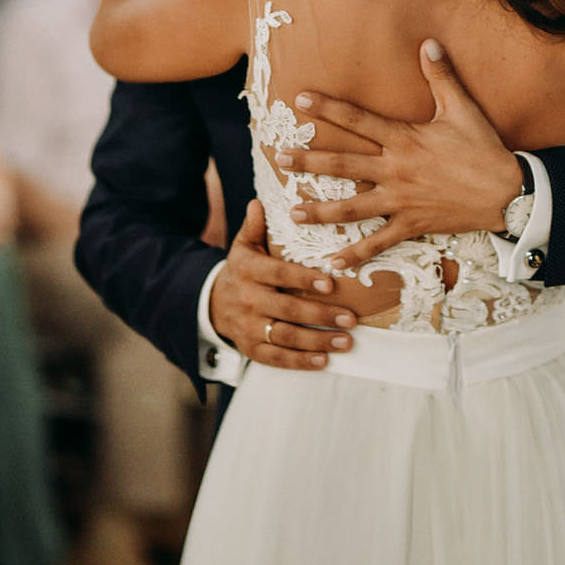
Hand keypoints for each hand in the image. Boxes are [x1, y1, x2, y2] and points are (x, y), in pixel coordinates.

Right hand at [208, 199, 355, 368]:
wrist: (213, 303)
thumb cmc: (242, 269)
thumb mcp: (243, 245)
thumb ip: (254, 227)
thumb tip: (259, 202)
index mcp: (248, 269)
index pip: (279, 274)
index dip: (304, 279)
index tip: (331, 284)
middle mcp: (248, 299)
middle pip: (287, 309)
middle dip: (321, 315)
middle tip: (351, 318)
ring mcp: (248, 327)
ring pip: (286, 336)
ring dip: (318, 341)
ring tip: (346, 341)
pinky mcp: (251, 348)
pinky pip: (277, 358)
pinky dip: (300, 362)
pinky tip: (323, 361)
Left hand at [276, 40, 524, 267]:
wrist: (507, 194)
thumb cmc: (483, 149)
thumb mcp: (463, 108)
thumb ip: (441, 76)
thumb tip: (428, 42)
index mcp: (404, 140)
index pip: (358, 120)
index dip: (328, 109)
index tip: (299, 100)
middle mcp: (395, 171)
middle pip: (343, 165)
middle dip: (309, 161)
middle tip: (279, 158)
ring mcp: (400, 202)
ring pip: (352, 207)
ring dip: (321, 210)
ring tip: (293, 211)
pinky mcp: (411, 226)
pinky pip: (378, 243)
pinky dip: (356, 254)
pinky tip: (334, 261)